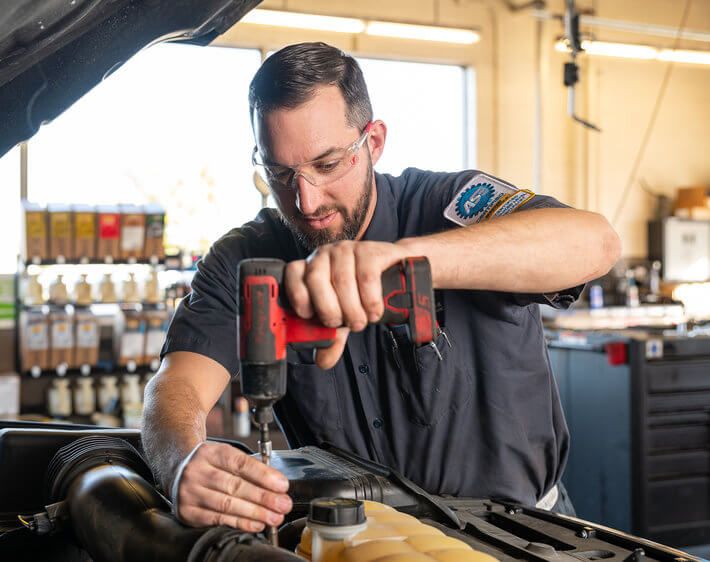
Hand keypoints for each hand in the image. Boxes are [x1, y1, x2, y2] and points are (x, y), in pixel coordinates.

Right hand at [173, 442, 291, 531]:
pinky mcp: (187, 512)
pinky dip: (240, 523)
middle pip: (234, 486)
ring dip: (254, 513)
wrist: (176, 469)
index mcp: (211, 453)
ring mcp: (190, 492)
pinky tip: (255, 524)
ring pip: (227, 504)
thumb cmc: (209, 464)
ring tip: (273, 517)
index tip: (282, 485)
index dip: (263, 475)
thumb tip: (276, 484)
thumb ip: (248, 467)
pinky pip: (218, 519)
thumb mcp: (225, 456)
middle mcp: (198, 471)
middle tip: (282, 504)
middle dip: (263, 497)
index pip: (240, 463)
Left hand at [284, 240, 407, 368]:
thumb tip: (322, 361)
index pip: (292, 273)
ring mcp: (346, 250)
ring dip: (352, 308)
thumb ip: (332, 336)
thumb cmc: (362, 292)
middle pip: (316, 279)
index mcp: (310, 269)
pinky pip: (366, 276)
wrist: (395, 271)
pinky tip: (374, 311)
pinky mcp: (369, 251)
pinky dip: (371, 299)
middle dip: (328, 308)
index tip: (307, 315)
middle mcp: (324, 256)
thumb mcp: (344, 315)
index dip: (296, 295)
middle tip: (340, 323)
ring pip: (343, 280)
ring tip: (360, 322)